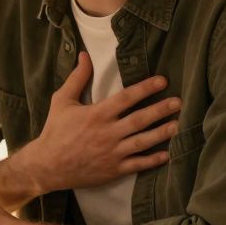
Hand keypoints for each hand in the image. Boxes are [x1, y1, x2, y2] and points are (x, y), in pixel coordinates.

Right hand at [22, 52, 178, 193]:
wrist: (47, 166)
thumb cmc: (55, 131)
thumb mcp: (62, 101)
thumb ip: (77, 78)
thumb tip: (85, 55)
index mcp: (97, 114)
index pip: (126, 98)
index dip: (146, 88)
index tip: (162, 81)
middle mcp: (107, 133)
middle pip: (140, 119)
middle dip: (161, 109)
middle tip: (178, 102)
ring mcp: (112, 153)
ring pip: (143, 141)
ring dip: (162, 133)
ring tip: (177, 124)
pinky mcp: (113, 169)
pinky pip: (137, 165)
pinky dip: (153, 160)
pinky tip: (166, 154)